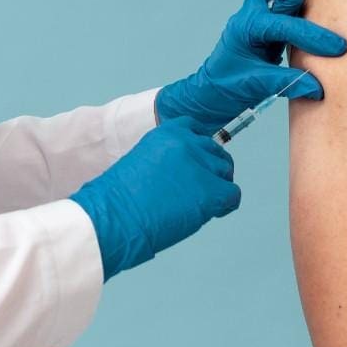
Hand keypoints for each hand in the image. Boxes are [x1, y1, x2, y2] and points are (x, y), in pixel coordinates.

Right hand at [70, 116, 239, 279]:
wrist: (113, 216)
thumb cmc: (120, 197)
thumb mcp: (143, 160)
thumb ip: (167, 158)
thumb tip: (186, 174)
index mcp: (168, 131)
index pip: (196, 130)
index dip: (199, 150)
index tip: (196, 164)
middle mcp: (188, 142)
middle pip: (216, 151)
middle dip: (210, 171)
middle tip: (196, 190)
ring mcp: (200, 166)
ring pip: (226, 172)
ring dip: (217, 188)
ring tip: (197, 204)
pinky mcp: (210, 191)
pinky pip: (232, 195)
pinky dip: (225, 206)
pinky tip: (208, 213)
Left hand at [155, 0, 346, 135]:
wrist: (211, 91)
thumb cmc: (227, 87)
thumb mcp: (255, 86)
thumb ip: (287, 83)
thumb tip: (318, 86)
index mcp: (247, 27)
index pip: (286, 25)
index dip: (314, 38)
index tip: (337, 49)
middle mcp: (252, 13)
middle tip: (309, 19)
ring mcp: (258, 13)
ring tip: (311, 25)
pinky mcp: (266, 19)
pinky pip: (284, 1)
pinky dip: (298, 8)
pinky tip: (306, 31)